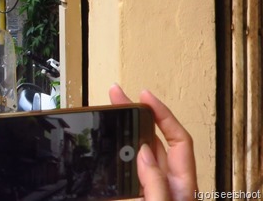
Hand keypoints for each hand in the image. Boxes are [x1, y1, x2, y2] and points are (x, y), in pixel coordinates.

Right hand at [109, 84, 197, 200]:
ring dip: (122, 135)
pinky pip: (121, 174)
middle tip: (118, 96)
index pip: (178, 139)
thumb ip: (156, 183)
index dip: (163, 114)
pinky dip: (112, 159)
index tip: (145, 96)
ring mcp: (147, 193)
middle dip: (136, 115)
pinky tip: (103, 150)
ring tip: (110, 115)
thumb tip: (143, 153)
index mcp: (181, 187)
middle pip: (153, 141)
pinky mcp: (129, 198)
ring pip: (135, 156)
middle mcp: (166, 186)